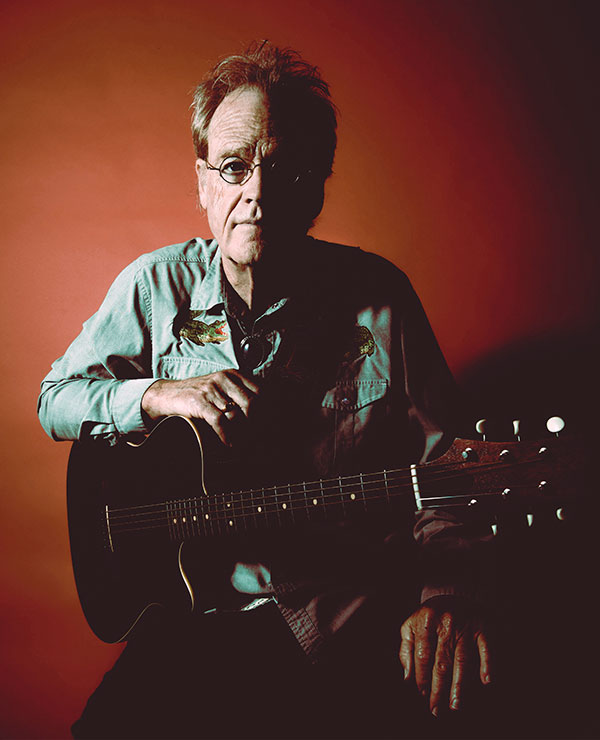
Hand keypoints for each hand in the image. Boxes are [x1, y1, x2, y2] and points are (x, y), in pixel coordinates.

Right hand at [141, 369, 258, 445]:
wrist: (169, 394)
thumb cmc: (199, 395)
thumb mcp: (222, 387)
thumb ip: (240, 395)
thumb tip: (264, 414)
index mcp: (233, 374)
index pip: (261, 391)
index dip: (268, 410)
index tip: (270, 426)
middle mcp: (224, 379)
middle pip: (252, 404)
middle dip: (257, 425)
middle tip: (259, 439)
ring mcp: (212, 390)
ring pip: (237, 414)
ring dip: (242, 434)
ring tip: (245, 445)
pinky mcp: (200, 402)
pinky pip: (220, 421)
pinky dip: (226, 436)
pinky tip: (229, 444)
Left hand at [399, 596, 490, 716]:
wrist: (456, 592)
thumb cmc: (431, 616)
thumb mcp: (412, 625)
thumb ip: (406, 649)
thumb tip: (406, 678)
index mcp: (426, 621)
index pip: (423, 656)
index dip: (421, 678)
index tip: (422, 696)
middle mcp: (445, 623)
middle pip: (441, 661)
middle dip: (438, 688)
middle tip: (436, 710)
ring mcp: (465, 625)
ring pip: (462, 659)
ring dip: (459, 684)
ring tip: (455, 704)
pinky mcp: (483, 627)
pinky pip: (486, 647)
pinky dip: (487, 663)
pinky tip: (486, 680)